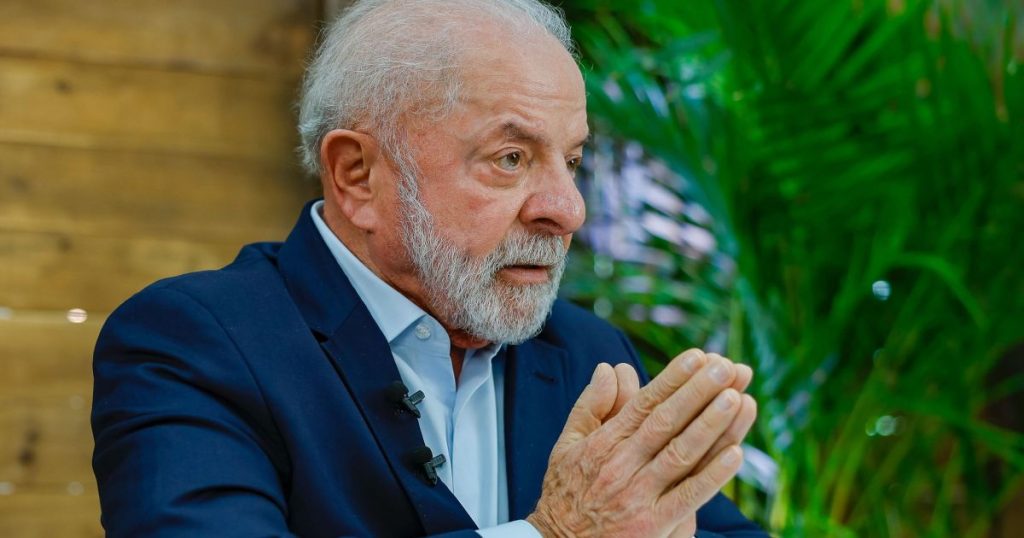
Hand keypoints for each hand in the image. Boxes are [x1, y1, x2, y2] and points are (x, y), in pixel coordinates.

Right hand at [527, 350, 755, 536]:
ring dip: (711, 426)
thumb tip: (610, 368)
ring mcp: (638, 496)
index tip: (699, 356)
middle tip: (726, 366)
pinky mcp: (651, 525)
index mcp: (604, 442)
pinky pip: (688, 497)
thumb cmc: (566, 492)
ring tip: (737, 398)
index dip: (673, 378)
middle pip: (666, 422)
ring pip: (680, 454)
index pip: (644, 403)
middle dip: (699, 392)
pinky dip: (712, 476)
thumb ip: (591, 405)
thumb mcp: (566, 444)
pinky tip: (735, 454)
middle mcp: (621, 465)